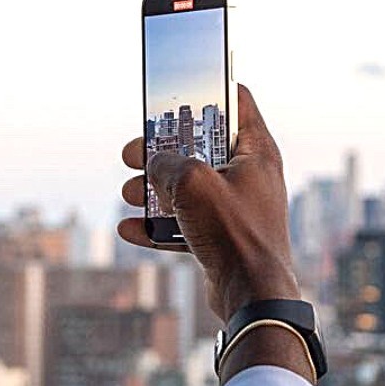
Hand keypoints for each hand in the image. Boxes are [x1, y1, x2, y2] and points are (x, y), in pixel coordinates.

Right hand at [118, 85, 300, 324]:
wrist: (251, 294)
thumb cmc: (234, 233)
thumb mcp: (191, 182)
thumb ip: (165, 163)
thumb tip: (152, 164)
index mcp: (255, 152)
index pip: (236, 101)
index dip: (205, 91)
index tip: (174, 93)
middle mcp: (248, 175)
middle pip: (200, 147)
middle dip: (161, 150)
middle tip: (133, 152)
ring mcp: (234, 207)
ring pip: (186, 186)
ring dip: (153, 189)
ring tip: (129, 193)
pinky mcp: (221, 236)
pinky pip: (183, 223)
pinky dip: (156, 225)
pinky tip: (130, 228)